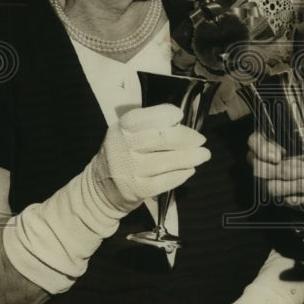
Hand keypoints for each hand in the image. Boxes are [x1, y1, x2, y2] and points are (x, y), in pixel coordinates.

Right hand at [92, 103, 209, 213]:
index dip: (166, 114)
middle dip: (188, 138)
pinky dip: (182, 174)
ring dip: (191, 157)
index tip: (180, 115)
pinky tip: (189, 170)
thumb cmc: (121, 154)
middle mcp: (124, 147)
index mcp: (122, 128)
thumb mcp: (126, 133)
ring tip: (203, 155)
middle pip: (162, 139)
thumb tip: (181, 124)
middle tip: (201, 140)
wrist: (100, 188)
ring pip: (167, 161)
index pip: (146, 117)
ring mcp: (130, 170)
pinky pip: (166, 181)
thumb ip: (148, 126)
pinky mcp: (138, 190)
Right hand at [248, 116, 303, 207]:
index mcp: (270, 142)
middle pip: (260, 168)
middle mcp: (265, 161)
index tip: (279, 155)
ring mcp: (270, 181)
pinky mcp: (281, 197)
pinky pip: (285, 201)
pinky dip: (301, 197)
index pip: (254, 142)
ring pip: (272, 187)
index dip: (262, 149)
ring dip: (295, 185)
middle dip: (284, 170)